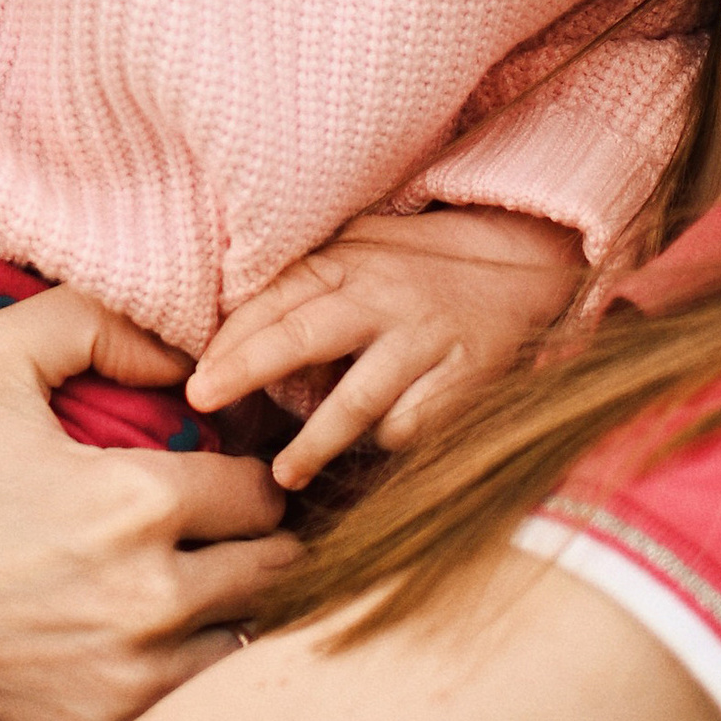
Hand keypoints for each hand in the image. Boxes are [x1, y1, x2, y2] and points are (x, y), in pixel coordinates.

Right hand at [0, 289, 296, 720]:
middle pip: (275, 571)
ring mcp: (130, 683)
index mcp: (138, 503)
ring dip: (232, 619)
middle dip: (255, 547)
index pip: (260, 492)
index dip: (243, 481)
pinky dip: (187, 685)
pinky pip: (193, 712)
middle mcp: (150, 600)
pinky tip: (152, 657)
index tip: (215, 486)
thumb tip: (182, 350)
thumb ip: (87, 321)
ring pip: (247, 646)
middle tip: (218, 541)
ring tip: (196, 599)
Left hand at [188, 205, 583, 490]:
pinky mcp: (467, 376)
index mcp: (351, 261)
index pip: (276, 300)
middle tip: (203, 401)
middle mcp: (386, 297)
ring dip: (316, 441)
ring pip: (359, 398)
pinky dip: (388, 440)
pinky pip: (414, 422)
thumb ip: (306, 282)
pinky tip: (374, 449)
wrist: (524, 260)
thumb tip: (230, 331)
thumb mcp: (360, 246)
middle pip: (303, 336)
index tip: (195, 378)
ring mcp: (427, 339)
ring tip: (284, 474)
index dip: (231, 341)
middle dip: (246, 369)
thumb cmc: (420, 263)